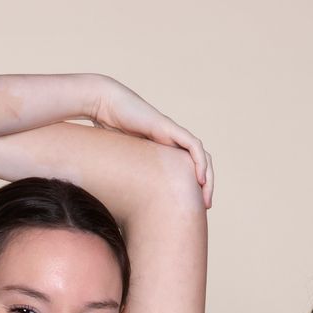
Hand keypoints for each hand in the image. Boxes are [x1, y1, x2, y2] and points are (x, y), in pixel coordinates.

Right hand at [88, 78, 213, 206]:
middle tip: (206, 207)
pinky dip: (200, 162)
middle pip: (200, 164)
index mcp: (163, 150)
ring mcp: (173, 133)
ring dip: (208, 178)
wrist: (105, 105)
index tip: (192, 208)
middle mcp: (172, 141)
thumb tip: (121, 202)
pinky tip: (200, 179)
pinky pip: (194, 146)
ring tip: (206, 198)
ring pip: (202, 156)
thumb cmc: (106, 131)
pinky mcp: (170, 128)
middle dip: (206, 186)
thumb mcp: (120, 161)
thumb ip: (127, 175)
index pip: (188, 169)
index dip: (194, 187)